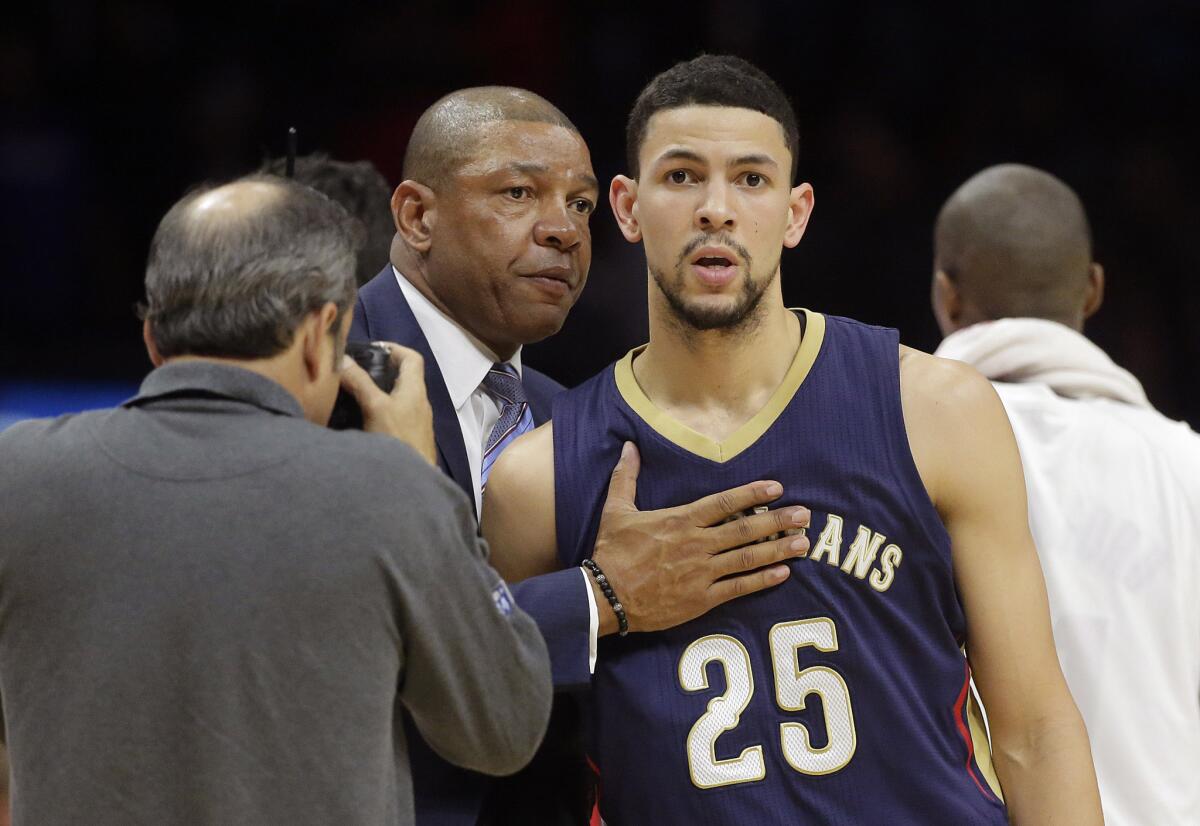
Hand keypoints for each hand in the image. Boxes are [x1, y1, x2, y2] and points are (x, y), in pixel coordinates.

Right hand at [339, 341, 435, 465]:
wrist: (413, 482)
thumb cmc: (397, 439)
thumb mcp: (375, 407)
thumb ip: (360, 382)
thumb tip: (344, 358)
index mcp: (415, 390)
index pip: (412, 358)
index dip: (394, 348)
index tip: (372, 349)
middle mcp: (420, 403)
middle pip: (404, 377)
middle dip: (381, 371)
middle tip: (356, 372)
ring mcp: (416, 422)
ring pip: (398, 398)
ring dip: (379, 392)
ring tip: (354, 393)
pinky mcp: (410, 438)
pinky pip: (395, 416)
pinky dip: (380, 411)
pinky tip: (363, 419)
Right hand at [589, 442, 809, 634]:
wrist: (604, 597)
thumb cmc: (611, 552)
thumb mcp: (616, 510)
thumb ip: (626, 477)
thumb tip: (628, 447)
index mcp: (680, 520)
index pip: (723, 503)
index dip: (752, 494)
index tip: (776, 487)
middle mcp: (696, 544)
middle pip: (745, 530)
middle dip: (777, 521)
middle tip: (804, 515)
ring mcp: (702, 573)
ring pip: (747, 558)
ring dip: (778, 549)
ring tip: (803, 542)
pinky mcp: (701, 599)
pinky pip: (738, 588)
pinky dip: (762, 580)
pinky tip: (783, 573)